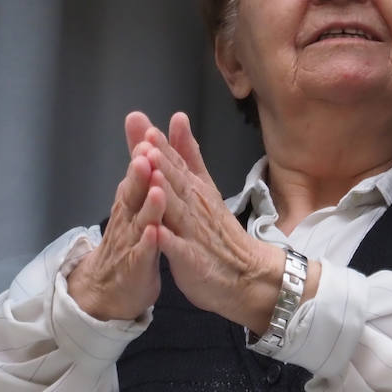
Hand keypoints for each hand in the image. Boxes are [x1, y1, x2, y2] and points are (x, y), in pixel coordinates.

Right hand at [65, 120, 165, 321]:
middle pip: (134, 193)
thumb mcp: (135, 206)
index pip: (137, 175)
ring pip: (139, 221)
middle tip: (145, 153)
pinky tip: (155, 233)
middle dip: (140, 174)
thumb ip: (141, 176)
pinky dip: (148, 243)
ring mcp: (130, 243)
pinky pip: (143, 254)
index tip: (149, 132)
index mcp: (131, 203)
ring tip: (157, 189)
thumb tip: (143, 141)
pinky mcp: (136, 267)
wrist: (109, 290)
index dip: (143, 155)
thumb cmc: (129, 242)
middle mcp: (128, 219)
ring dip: (148, 206)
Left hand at [140, 113, 290, 331]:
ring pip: (178, 211)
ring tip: (153, 175)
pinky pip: (179, 250)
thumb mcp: (204, 186)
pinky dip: (168, 241)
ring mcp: (194, 233)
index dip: (162, 146)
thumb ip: (189, 154)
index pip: (177, 164)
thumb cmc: (217, 231)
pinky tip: (157, 233)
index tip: (147, 126)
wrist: (244, 274)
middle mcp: (194, 207)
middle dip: (162, 161)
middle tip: (148, 140)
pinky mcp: (193, 260)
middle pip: (176, 182)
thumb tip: (177, 118)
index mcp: (194, 189)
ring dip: (165, 193)